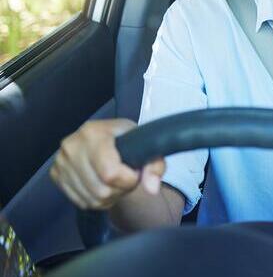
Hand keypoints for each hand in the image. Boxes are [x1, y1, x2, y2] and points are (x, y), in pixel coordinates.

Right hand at [50, 119, 164, 209]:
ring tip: (115, 181)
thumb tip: (152, 187)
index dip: (128, 180)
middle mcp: (72, 146)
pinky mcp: (56, 174)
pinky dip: (96, 200)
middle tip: (126, 178)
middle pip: (101, 190)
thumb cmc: (126, 139)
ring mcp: (61, 161)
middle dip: (120, 190)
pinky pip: (81, 201)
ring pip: (91, 199)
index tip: (135, 173)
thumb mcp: (146, 144)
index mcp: (93, 133)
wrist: (106, 136)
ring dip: (109, 197)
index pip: (110, 173)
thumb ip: (155, 165)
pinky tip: (103, 185)